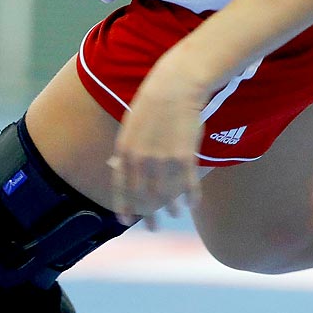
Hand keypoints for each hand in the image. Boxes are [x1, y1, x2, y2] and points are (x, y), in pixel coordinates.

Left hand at [108, 59, 211, 226]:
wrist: (175, 85)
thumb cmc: (153, 102)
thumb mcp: (131, 125)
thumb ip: (127, 149)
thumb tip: (120, 168)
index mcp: (125, 150)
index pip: (121, 187)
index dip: (123, 206)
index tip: (125, 220)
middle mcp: (142, 159)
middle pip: (143, 196)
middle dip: (148, 215)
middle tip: (152, 228)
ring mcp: (163, 159)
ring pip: (166, 194)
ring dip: (171, 208)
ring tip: (175, 214)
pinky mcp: (184, 156)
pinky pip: (188, 184)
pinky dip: (191, 196)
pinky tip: (193, 204)